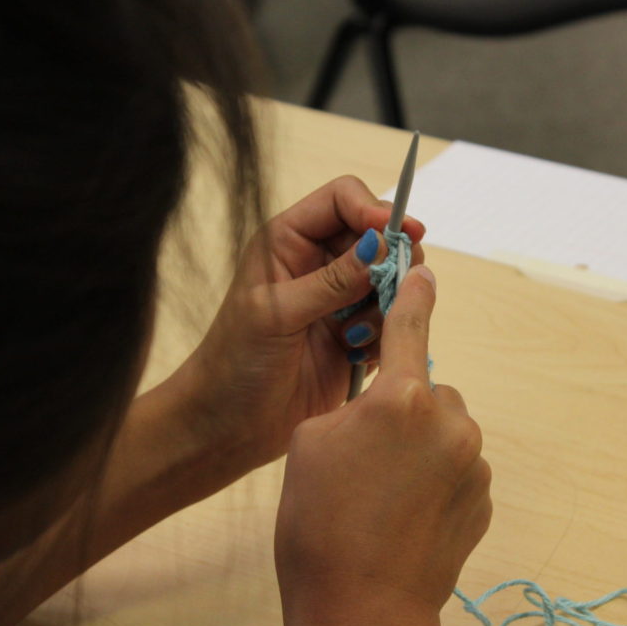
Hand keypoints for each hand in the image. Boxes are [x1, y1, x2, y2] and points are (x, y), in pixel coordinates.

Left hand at [179, 175, 426, 468]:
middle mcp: (317, 263)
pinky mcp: (356, 337)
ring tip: (354, 337)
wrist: (228, 426)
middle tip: (388, 290)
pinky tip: (355, 356)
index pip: (343, 199)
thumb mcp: (277, 314)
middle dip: (390, 261)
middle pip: (378, 237)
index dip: (374, 210)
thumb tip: (379, 247)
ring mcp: (339, 301)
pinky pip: (392, 321)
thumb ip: (331, 281)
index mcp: (289, 241)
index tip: (399, 235)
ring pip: (392, 280)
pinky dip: (385, 335)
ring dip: (386, 305)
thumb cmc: (234, 363)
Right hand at [274, 266, 492, 625]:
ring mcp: (474, 460)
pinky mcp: (485, 496)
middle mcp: (449, 420)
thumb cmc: (320, 527)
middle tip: (366, 456)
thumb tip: (381, 402)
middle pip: (426, 388)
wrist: (360, 608)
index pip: (410, 327)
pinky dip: (437, 477)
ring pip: (444, 429)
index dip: (413, 296)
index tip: (423, 273)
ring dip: (421, 445)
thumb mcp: (311, 442)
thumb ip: (354, 404)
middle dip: (402, 409)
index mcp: (400, 398)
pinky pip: (458, 465)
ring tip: (385, 492)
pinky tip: (407, 511)